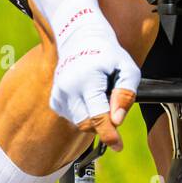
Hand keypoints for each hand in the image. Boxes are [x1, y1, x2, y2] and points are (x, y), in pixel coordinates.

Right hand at [47, 0, 140, 151]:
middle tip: (114, 104)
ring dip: (94, 115)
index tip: (118, 145)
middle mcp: (68, 88)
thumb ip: (125, 93)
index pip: (97, 115)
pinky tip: (88, 94)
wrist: (79, 36)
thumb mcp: (127, 67)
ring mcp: (58, 94)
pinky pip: (72, 117)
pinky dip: (84, 112)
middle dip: (104, 122)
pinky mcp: (55, 99)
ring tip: (100, 92)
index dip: (109, 134)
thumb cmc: (107, 51)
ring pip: (80, 122)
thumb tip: (118, 120)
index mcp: (87, 79)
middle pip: (88, 123)